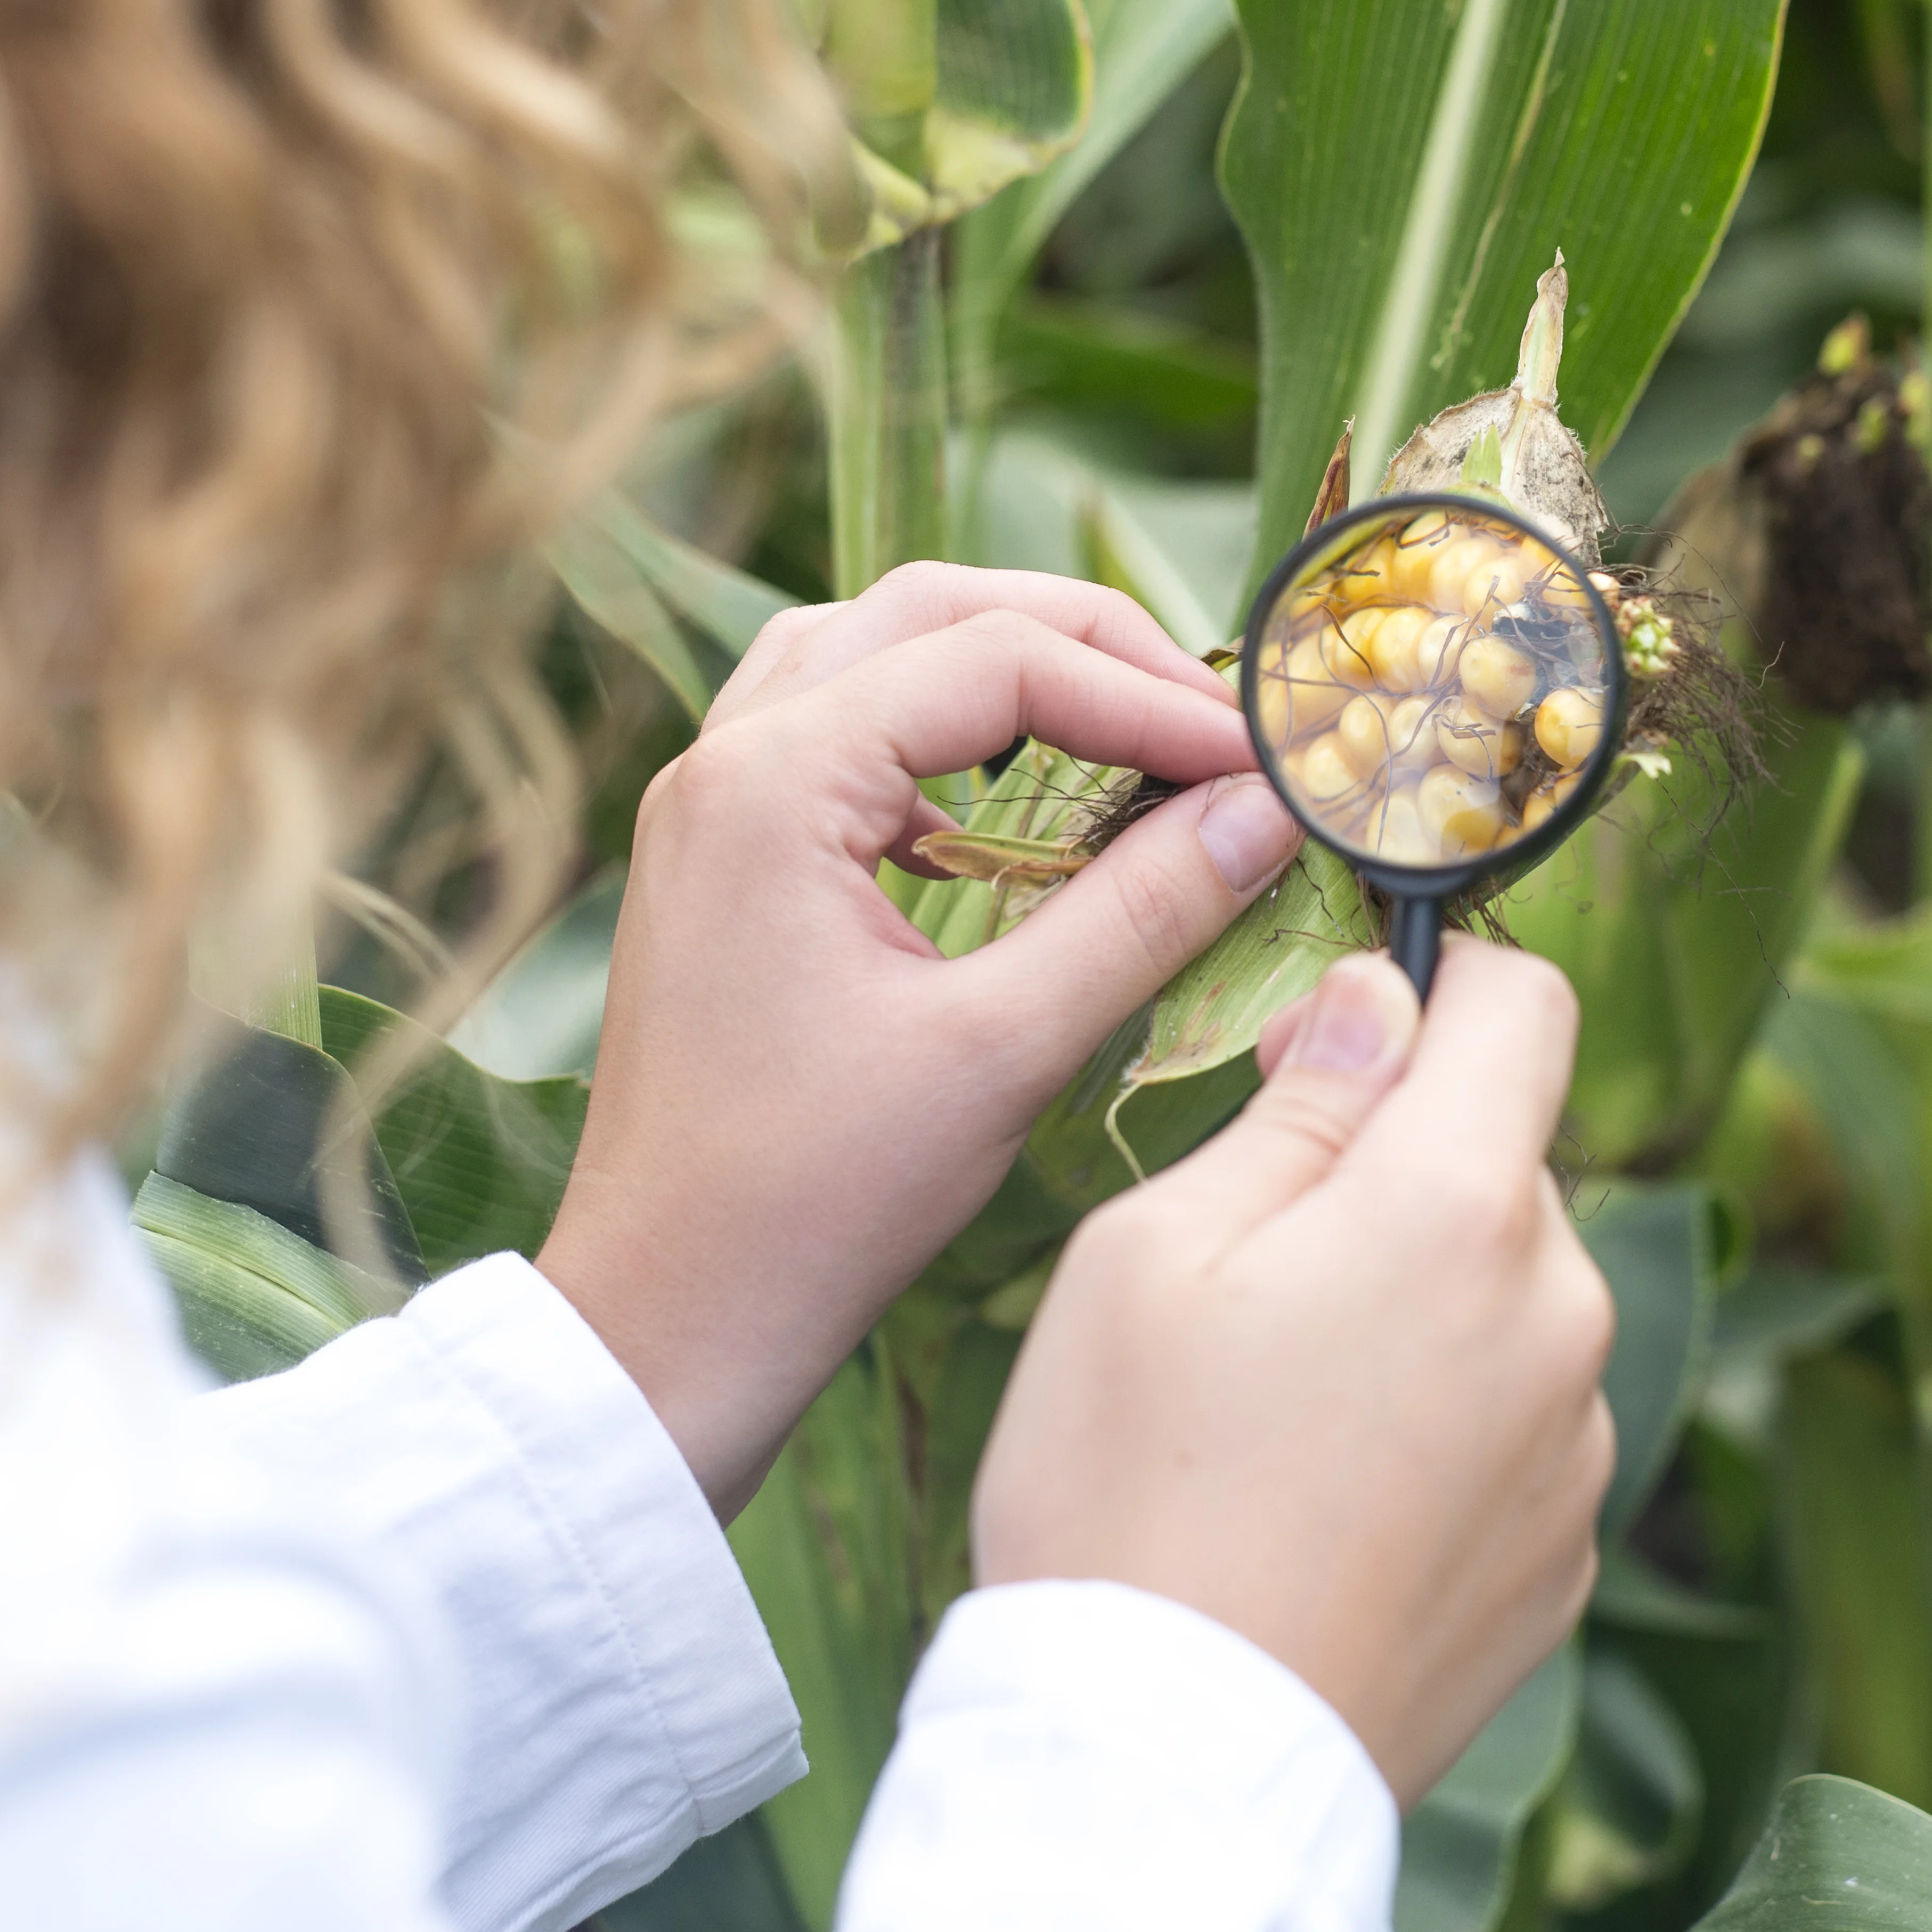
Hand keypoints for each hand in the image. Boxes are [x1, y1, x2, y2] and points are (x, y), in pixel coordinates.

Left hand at [538, 563, 1304, 1518]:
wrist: (666, 1320)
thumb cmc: (814, 1202)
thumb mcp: (1005, 1049)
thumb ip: (1143, 911)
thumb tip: (1265, 810)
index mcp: (774, 782)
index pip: (1000, 660)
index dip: (1149, 696)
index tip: (1259, 759)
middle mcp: (727, 760)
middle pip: (931, 612)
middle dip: (1084, 645)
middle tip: (1206, 719)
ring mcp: (711, 805)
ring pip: (875, 650)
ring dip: (1006, 668)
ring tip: (1125, 730)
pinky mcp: (722, 859)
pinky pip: (839, 730)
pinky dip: (941, 736)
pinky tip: (1016, 813)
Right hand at [970, 941, 1614, 1803]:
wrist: (1169, 1762)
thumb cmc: (1127, 1493)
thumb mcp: (1153, 1252)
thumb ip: (1296, 1108)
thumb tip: (1376, 1004)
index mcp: (1461, 1210)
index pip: (1530, 1009)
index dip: (1435, 991)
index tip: (1337, 1041)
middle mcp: (1561, 1314)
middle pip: (1506, 1164)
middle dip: (1400, 1172)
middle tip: (1257, 1261)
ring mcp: (1576, 1443)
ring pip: (1511, 1299)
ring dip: (1423, 1305)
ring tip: (1281, 1409)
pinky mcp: (1566, 1552)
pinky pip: (1515, 1425)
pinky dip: (1441, 1426)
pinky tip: (1328, 1497)